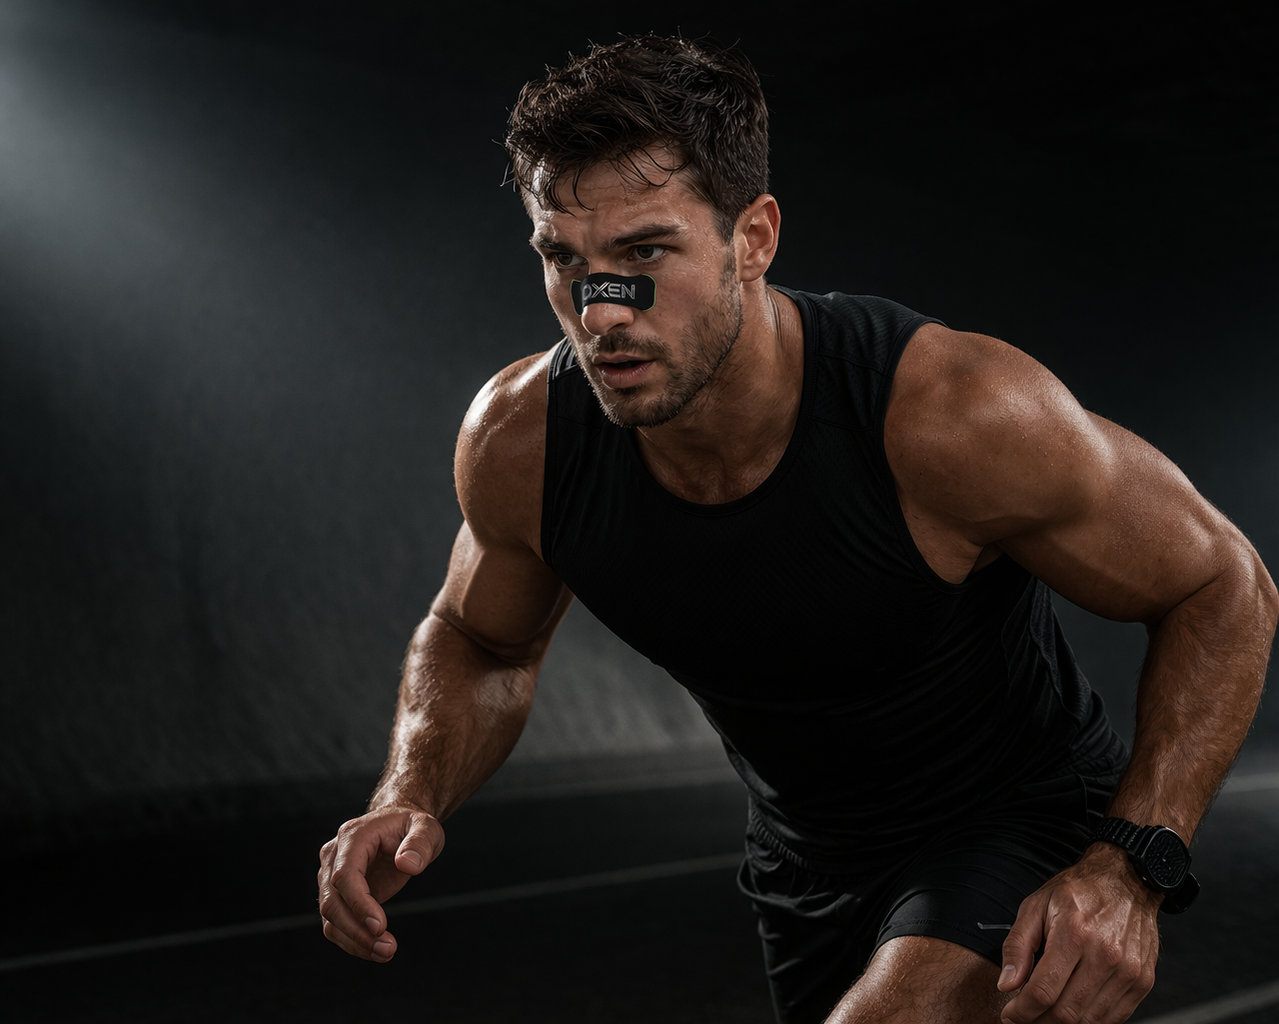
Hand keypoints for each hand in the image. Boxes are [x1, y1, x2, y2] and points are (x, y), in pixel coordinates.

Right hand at [317, 805, 444, 960]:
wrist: (397, 825)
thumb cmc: (410, 825)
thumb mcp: (426, 826)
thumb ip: (420, 842)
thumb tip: (408, 865)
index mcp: (353, 836)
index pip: (345, 874)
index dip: (359, 903)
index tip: (380, 926)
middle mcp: (334, 856)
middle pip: (332, 900)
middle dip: (357, 930)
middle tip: (388, 949)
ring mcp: (331, 876)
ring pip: (330, 917)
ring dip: (354, 941)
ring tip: (386, 953)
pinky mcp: (337, 894)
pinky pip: (336, 923)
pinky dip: (352, 941)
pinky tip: (376, 949)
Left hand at [998, 844, 1159, 1022]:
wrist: (1126, 880)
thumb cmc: (1079, 891)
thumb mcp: (1036, 906)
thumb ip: (1017, 946)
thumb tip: (1007, 983)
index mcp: (1074, 934)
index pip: (1043, 991)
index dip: (1022, 1012)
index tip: (1010, 1015)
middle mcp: (1105, 955)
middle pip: (1067, 1012)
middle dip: (1038, 1022)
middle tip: (1025, 1017)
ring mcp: (1128, 971)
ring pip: (1090, 1021)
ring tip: (1046, 1015)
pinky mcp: (1143, 981)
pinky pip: (1115, 1017)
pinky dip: (1091, 1021)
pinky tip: (1074, 1011)